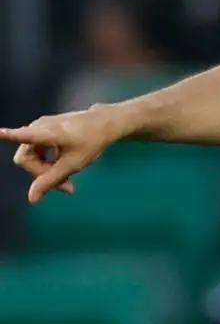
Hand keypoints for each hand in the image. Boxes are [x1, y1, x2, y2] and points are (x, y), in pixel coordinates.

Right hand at [0, 104, 129, 203]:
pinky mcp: (45, 129)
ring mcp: (41, 127)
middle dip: (42, 174)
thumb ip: (51, 180)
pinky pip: (39, 150)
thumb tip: (31, 199)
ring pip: (33, 156)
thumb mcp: (73, 164)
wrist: (105, 124)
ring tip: (68, 182)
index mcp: (46, 133)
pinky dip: (49, 162)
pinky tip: (64, 169)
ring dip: (47, 170)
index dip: (7, 136)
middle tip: (65, 187)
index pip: (21, 135)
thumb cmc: (91, 141)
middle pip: (27, 158)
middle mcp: (38, 127)